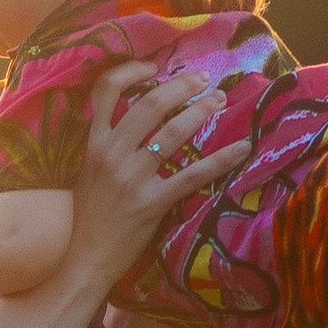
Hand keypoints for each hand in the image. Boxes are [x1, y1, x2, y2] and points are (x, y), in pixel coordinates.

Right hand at [68, 63, 237, 290]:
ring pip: (174, 132)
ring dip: (202, 110)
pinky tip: (243, 148)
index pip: (106, 90)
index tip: (155, 68)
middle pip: (151, 104)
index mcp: (94, 143)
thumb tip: (141, 117)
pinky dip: (222, 159)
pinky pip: (193, 175)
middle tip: (204, 80)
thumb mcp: (88, 171)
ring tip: (220, 101)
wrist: (85, 259)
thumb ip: (108, 142)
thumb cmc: (90, 216)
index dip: (132, 70)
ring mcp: (133, 178)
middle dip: (183, 86)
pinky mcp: (152, 202)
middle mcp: (112, 154)